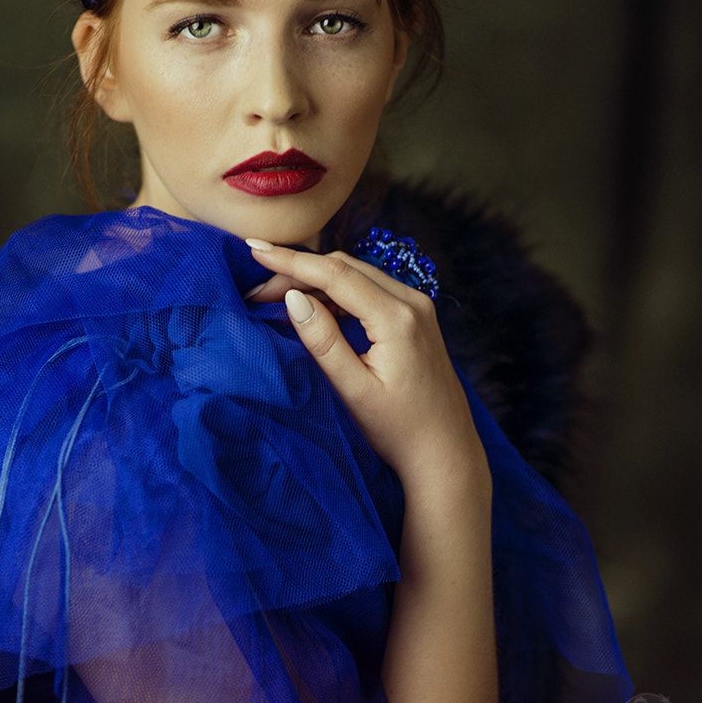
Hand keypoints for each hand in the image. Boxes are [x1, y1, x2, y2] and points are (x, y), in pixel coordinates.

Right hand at [244, 241, 482, 485]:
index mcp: (397, 318)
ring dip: (317, 280)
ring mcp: (418, 307)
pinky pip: (371, 289)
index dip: (291, 261)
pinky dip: (338, 292)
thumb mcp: (355, 391)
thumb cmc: (400, 430)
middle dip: (298, 271)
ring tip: (277, 297)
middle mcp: (413, 302)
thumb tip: (293, 299)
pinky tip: (314, 307)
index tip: (255, 251)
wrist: (446, 452)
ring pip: (358, 275)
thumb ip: (324, 342)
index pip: (335, 274)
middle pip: (345, 267)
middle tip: (257, 290)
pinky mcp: (416, 317)